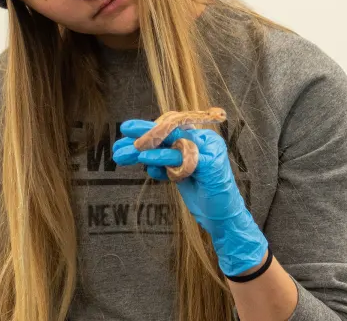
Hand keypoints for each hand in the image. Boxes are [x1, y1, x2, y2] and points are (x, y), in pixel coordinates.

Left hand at [113, 120, 268, 276]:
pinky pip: (182, 158)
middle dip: (144, 131)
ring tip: (128, 147)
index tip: (124, 133)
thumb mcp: (175, 171)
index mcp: (199, 138)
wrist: (222, 218)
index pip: (169, 130)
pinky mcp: (211, 163)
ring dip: (148, 144)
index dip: (146, 130)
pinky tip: (144, 158)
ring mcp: (210, 150)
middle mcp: (206, 140)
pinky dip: (161, 157)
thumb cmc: (200, 194)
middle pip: (170, 131)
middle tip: (123, 128)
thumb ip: (160, 159)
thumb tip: (135, 151)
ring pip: (174, 142)